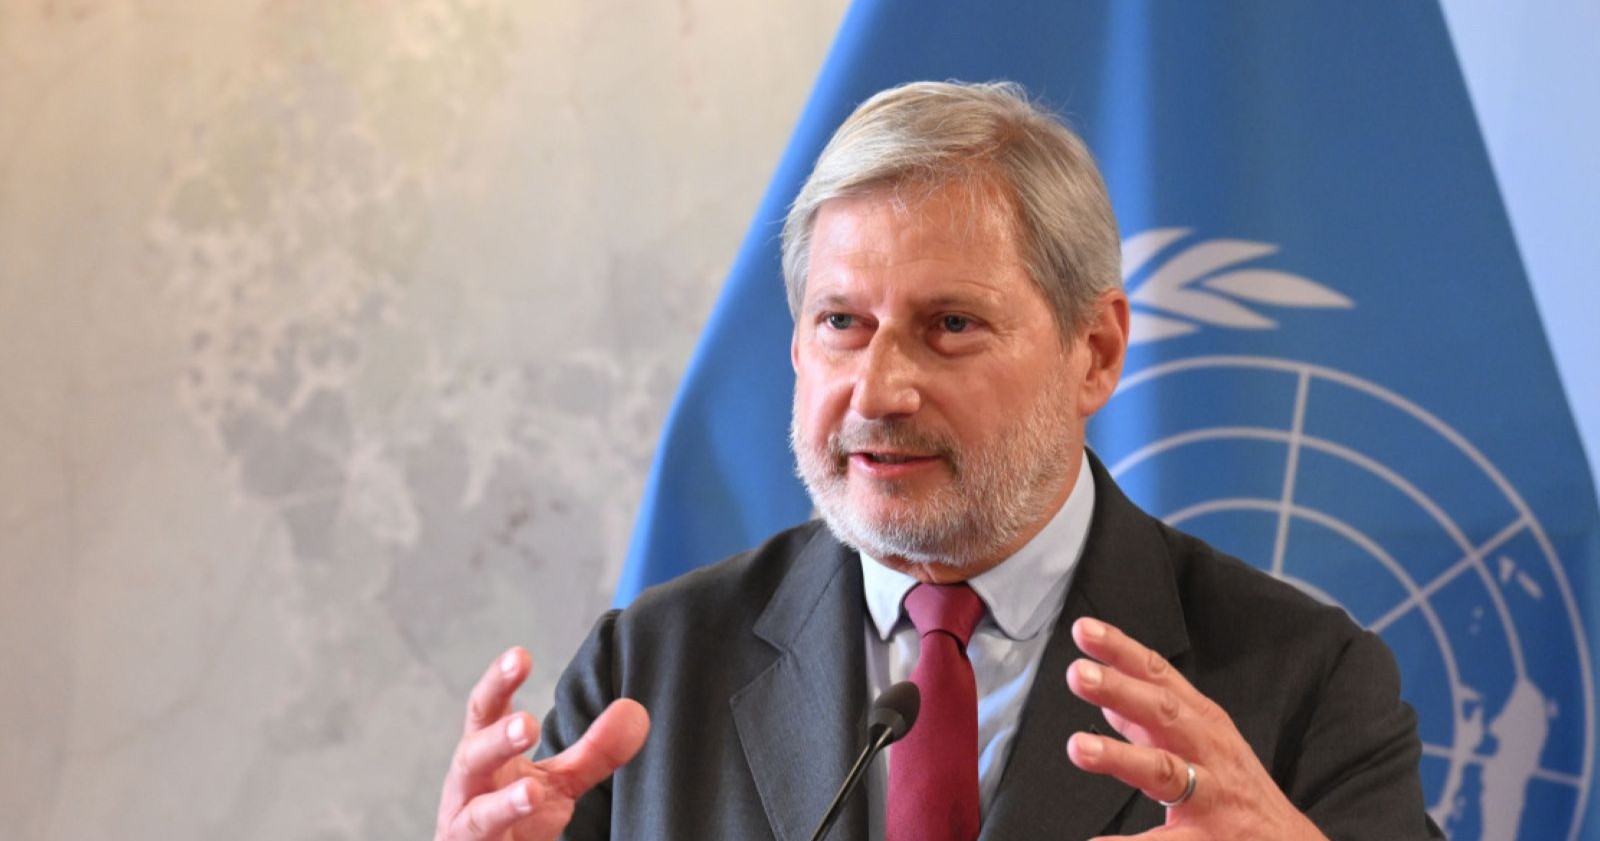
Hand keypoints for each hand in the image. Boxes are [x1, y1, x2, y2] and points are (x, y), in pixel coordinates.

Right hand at [435, 647, 649, 840]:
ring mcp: (467, 825)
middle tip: (527, 724)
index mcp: (486, 752)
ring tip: (532, 791)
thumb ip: (595, 749)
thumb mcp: (560, 781)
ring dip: (506, 802)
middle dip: (498, 739)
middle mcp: (469, 785)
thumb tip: (636, 710)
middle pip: (474, 755)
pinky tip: (529, 819)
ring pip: (477, 813)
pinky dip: (505, 832)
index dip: (498, 682)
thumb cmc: (515, 817)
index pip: (486, 710)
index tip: (519, 656)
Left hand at [1064, 618, 1325, 840]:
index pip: (1159, 676)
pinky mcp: (1206, 840)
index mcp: (1202, 722)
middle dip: (1121, 691)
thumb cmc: (1237, 789)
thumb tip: (1109, 704)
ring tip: (1078, 747)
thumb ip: (1152, 725)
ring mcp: (1209, 796)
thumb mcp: (1203, 744)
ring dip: (1120, 756)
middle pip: (1164, 713)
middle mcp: (1207, 752)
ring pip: (1165, 771)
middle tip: (1079, 674)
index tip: (1084, 630)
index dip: (1122, 650)